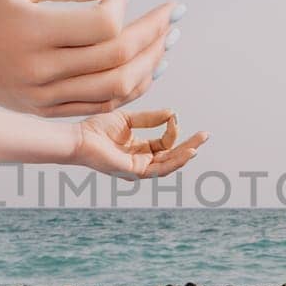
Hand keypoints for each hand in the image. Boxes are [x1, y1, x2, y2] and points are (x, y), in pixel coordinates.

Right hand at [0, 0, 177, 116]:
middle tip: (173, 13)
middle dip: (152, 33)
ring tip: (167, 40)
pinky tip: (147, 66)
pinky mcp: (46, 110)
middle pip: (116, 58)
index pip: (101, 26)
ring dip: (150, 62)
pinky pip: (101, 105)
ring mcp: (44, 97)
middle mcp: (40, 70)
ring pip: (116, 88)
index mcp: (32, 31)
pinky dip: (130, 87)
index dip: (122, 5)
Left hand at [71, 107, 208, 178]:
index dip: (172, 130)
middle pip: (171, 156)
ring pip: (169, 165)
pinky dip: (175, 160)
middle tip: (206, 135)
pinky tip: (187, 152)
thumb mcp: (128, 120)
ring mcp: (138, 169)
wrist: (79, 138)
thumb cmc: (96, 130)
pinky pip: (159, 168)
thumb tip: (172, 113)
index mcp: (138, 150)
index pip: (164, 144)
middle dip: (190, 146)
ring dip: (186, 154)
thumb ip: (150, 118)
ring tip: (201, 142)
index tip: (174, 116)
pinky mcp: (134, 172)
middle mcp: (140, 161)